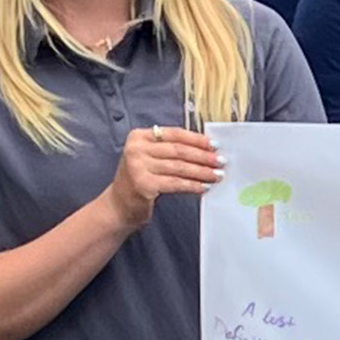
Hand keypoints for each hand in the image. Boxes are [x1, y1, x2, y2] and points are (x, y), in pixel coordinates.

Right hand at [107, 125, 228, 228]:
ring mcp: (138, 167)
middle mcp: (136, 149)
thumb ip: (171, 149)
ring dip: (202, 172)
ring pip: (179, 167)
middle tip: (221, 161)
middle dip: (203, 156)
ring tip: (217, 175)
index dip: (197, 139)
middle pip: (179, 151)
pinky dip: (192, 185)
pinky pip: (175, 183)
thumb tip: (207, 149)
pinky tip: (204, 187)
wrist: (119, 205)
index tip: (215, 145)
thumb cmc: (141, 179)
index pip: (175, 134)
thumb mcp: (150, 158)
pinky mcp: (143, 184)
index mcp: (139, 137)